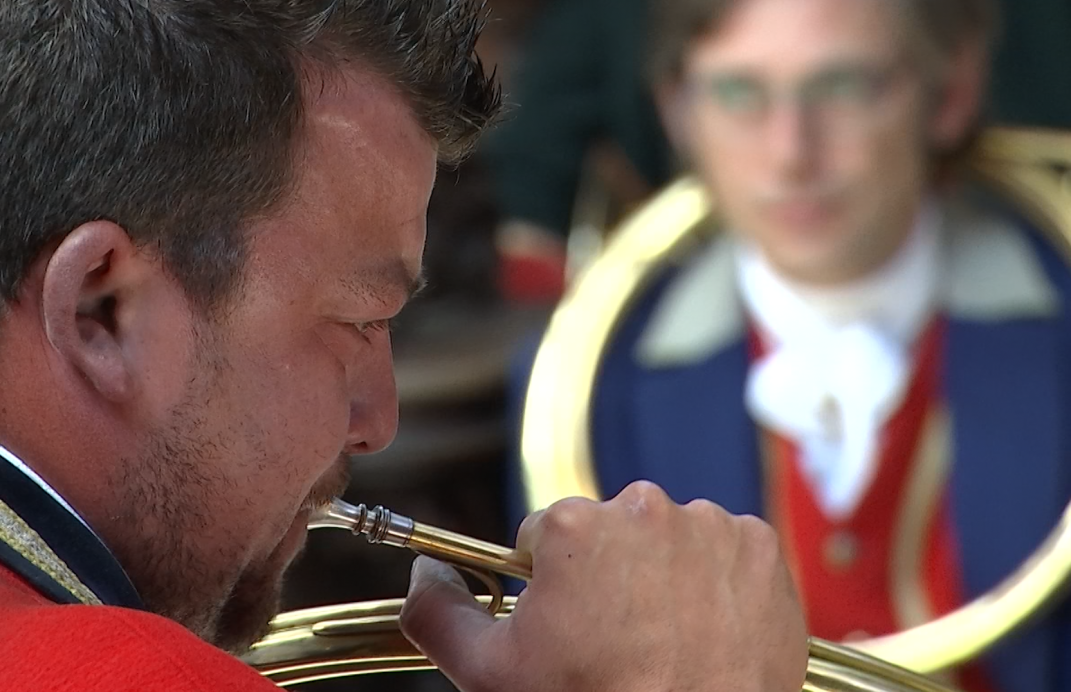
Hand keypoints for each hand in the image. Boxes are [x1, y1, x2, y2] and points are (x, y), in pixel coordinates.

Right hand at [399, 481, 807, 691]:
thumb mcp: (488, 674)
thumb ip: (437, 611)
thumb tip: (423, 572)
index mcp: (574, 526)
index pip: (547, 535)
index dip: (553, 586)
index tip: (571, 625)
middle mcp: (643, 508)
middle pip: (609, 530)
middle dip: (608, 573)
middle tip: (617, 640)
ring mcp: (707, 525)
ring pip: (667, 537)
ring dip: (663, 574)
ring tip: (664, 638)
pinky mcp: (759, 547)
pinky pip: (724, 549)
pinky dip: (716, 581)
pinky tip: (704, 628)